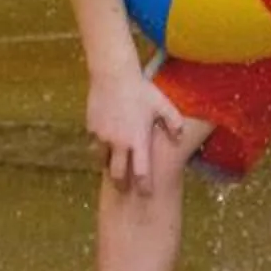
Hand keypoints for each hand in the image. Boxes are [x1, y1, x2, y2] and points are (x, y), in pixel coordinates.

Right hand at [87, 67, 184, 193]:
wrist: (113, 75)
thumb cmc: (142, 90)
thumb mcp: (163, 104)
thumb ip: (174, 122)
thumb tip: (180, 137)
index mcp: (138, 140)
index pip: (142, 172)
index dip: (144, 186)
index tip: (146, 194)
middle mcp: (119, 143)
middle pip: (118, 174)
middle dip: (121, 184)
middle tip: (124, 189)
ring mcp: (103, 137)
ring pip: (103, 160)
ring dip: (110, 165)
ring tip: (114, 166)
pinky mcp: (91, 129)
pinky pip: (95, 143)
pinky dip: (101, 146)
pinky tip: (106, 141)